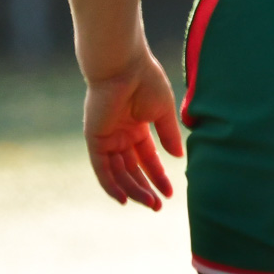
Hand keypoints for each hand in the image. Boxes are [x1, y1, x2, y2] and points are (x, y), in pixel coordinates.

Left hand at [82, 48, 183, 210]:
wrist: (124, 66)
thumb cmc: (145, 81)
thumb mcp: (162, 112)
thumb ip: (168, 135)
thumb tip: (178, 158)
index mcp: (136, 125)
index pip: (146, 158)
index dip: (158, 176)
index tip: (171, 193)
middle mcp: (119, 133)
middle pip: (131, 168)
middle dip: (145, 188)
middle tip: (158, 206)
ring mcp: (106, 136)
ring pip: (118, 172)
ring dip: (132, 190)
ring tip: (150, 204)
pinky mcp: (95, 138)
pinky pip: (101, 167)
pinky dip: (110, 184)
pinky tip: (124, 198)